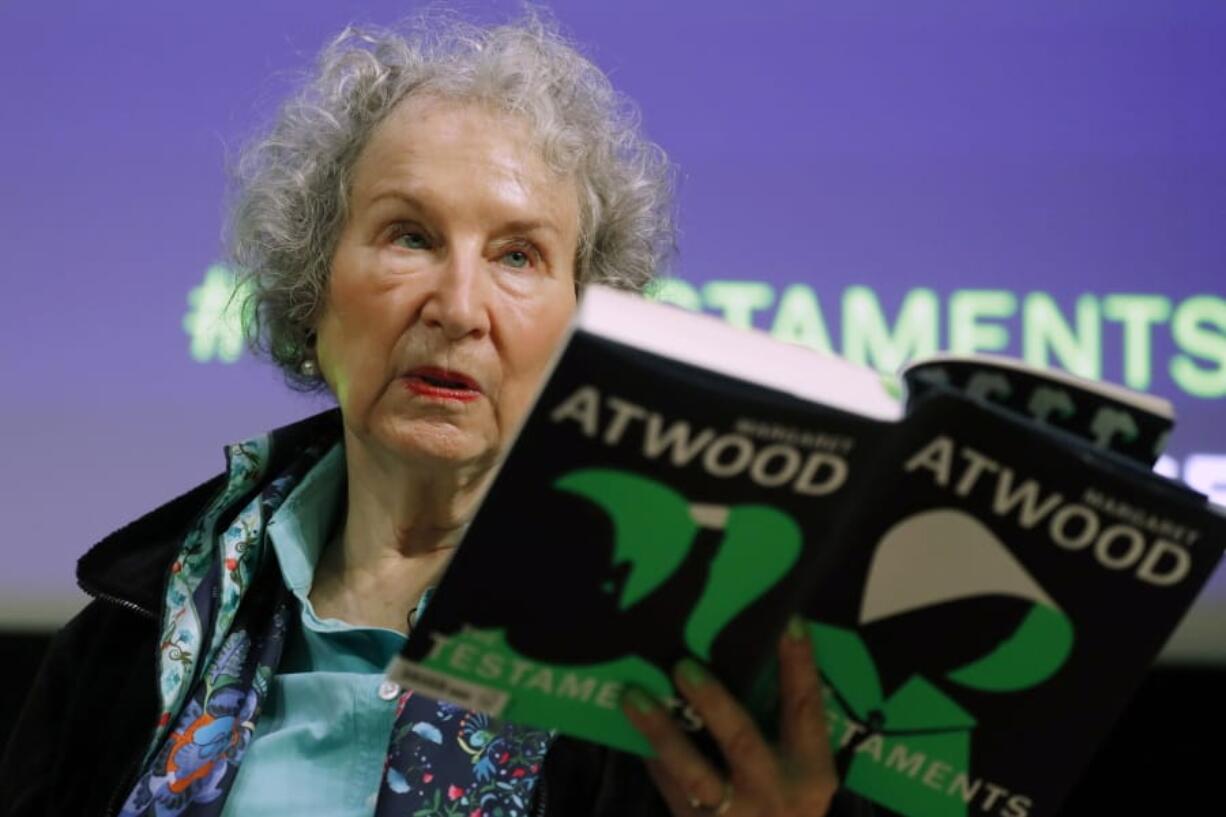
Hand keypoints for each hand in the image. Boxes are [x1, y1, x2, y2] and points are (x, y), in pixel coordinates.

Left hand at [621, 617, 837, 815]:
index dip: (800, 665)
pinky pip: (671, 790)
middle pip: (741, 740)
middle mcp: (775, 792)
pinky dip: (654, 760)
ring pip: (694, 772)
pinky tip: (633, 733)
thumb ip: (785, 731)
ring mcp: (735, 816)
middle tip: (683, 666)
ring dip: (662, 731)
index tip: (788, 621)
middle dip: (712, 702)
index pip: (806, 710)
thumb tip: (749, 662)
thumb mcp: (804, 778)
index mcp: (810, 773)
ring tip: (634, 696)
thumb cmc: (789, 809)